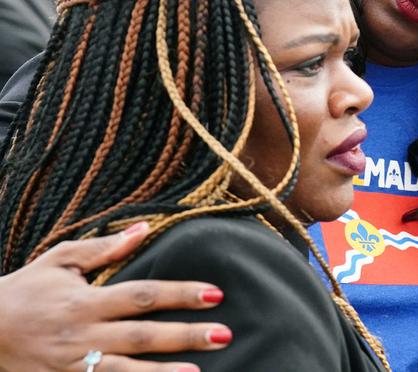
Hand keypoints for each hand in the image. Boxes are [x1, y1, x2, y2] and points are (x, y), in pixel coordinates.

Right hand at [0, 223, 228, 371]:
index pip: (142, 295)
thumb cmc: (25, 289)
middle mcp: (82, 335)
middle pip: (142, 336)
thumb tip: (145, 227)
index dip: (179, 294)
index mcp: (85, 301)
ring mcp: (72, 365)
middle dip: (185, 336)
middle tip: (225, 334)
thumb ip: (105, 248)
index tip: (215, 293)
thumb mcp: (61, 260)